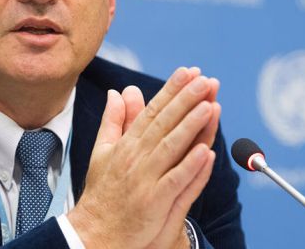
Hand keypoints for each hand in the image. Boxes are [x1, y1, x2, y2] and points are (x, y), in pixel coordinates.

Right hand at [67, 67, 220, 248]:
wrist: (95, 231)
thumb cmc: (102, 192)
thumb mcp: (102, 150)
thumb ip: (114, 120)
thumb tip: (118, 92)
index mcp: (127, 143)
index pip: (152, 110)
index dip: (171, 90)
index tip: (188, 72)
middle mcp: (136, 157)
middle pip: (165, 123)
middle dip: (186, 99)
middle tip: (205, 80)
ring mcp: (145, 178)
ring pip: (172, 147)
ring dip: (191, 125)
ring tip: (209, 105)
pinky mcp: (154, 201)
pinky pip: (176, 180)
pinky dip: (191, 166)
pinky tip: (206, 151)